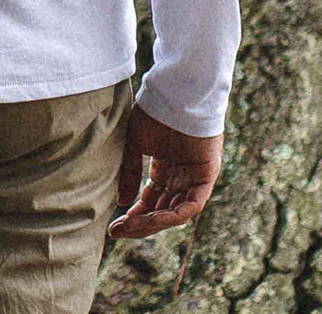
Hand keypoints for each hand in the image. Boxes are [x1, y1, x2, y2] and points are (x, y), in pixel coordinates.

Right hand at [107, 103, 220, 239]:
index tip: (114, 228)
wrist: (177, 90)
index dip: (133, 216)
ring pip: (176, 211)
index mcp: (165, 168)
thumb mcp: (136, 143)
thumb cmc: (155, 109)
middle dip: (140, 223)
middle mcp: (180, 176)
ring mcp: (194, 177)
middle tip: (119, 231)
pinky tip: (155, 218)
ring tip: (131, 225)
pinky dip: (175, 213)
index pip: (150, 201)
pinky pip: (193, 204)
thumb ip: (130, 171)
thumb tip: (122, 201)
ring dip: (154, 222)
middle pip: (161, 210)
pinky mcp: (207, 175)